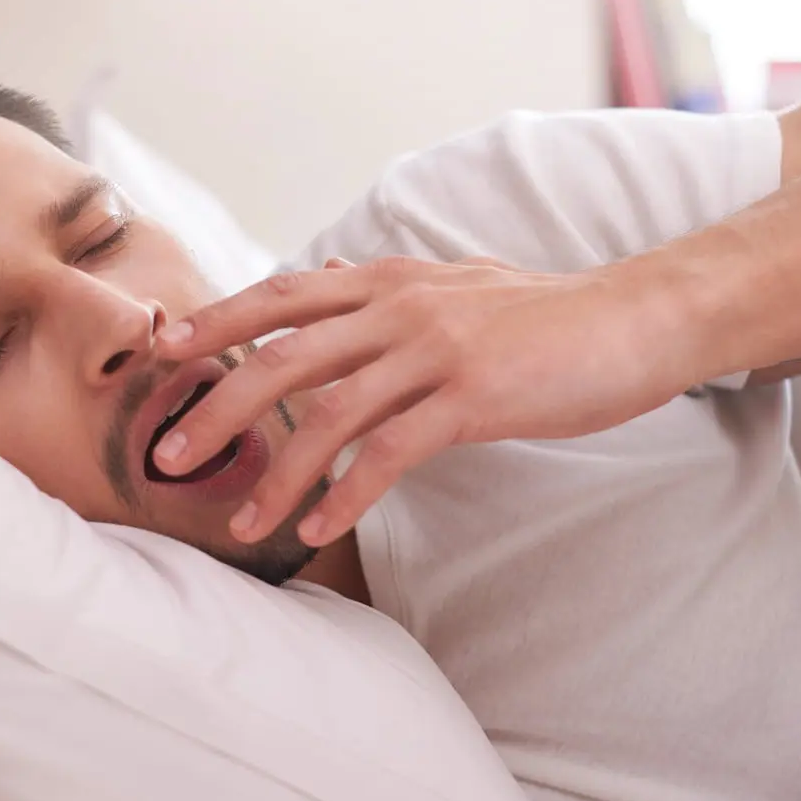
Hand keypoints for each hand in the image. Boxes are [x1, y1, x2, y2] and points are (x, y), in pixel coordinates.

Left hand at [152, 255, 694, 546]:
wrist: (638, 317)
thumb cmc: (547, 313)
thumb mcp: (455, 281)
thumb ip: (384, 285)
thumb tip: (321, 271)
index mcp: (388, 280)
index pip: (282, 293)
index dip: (218, 321)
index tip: (162, 353)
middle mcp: (400, 307)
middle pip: (282, 354)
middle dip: (217, 407)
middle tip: (169, 457)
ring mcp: (435, 349)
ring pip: (328, 413)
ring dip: (277, 474)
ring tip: (241, 525)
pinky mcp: (473, 396)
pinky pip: (392, 452)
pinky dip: (349, 493)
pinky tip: (322, 528)